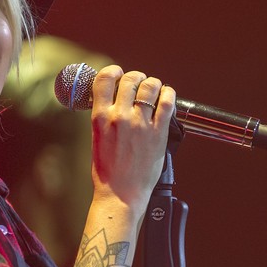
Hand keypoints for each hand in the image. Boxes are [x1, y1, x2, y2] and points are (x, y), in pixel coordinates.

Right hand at [90, 66, 175, 210]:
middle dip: (136, 77)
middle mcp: (120, 117)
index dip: (114, 71)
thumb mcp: (97, 139)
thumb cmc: (107, 172)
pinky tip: (166, 96)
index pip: (105, 79)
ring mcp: (140, 124)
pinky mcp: (158, 133)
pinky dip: (168, 94)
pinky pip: (167, 103)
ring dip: (153, 84)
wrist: (120, 194)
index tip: (118, 74)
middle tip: (139, 83)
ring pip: (151, 86)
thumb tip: (115, 101)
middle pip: (131, 79)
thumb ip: (105, 117)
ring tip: (154, 90)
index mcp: (100, 117)